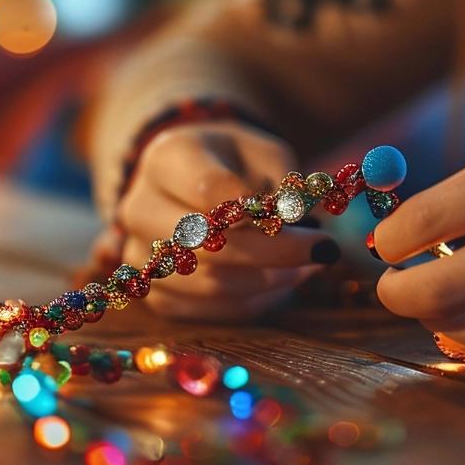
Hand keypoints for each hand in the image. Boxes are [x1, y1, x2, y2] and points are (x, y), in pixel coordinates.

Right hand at [110, 121, 336, 319]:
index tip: (301, 216)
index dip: (255, 208)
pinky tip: (284, 280)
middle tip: (324, 249)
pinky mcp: (156, 293)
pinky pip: (210, 310)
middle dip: (273, 251)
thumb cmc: (240, 164)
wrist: (197, 182)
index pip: (208, 189)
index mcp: (166, 158)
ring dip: (270, 279)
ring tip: (309, 264)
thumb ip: (283, 183)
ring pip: (210, 282)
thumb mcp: (267, 154)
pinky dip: (255, 300)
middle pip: (206, 243)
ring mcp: (141, 255)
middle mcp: (139, 206)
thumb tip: (295, 219)